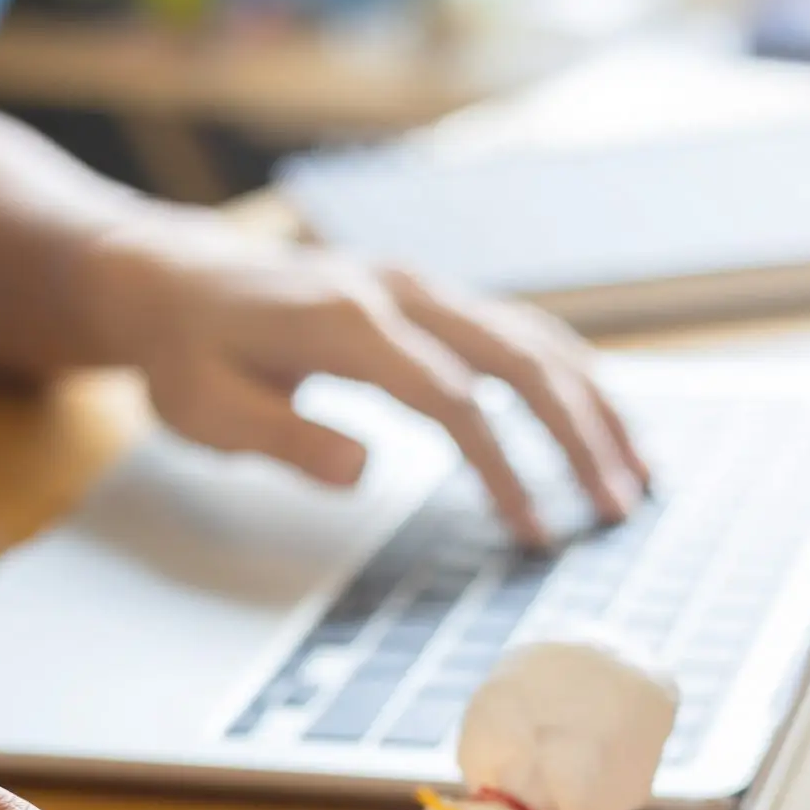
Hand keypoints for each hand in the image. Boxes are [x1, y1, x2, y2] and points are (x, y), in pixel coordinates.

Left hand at [78, 210, 648, 545]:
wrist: (171, 277)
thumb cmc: (185, 352)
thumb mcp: (204, 409)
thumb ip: (282, 438)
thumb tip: (364, 471)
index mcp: (347, 320)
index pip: (451, 398)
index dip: (501, 467)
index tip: (529, 532)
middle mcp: (400, 292)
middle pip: (517, 357)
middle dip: (578, 436)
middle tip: (615, 509)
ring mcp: (420, 288)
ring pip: (532, 337)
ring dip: (592, 406)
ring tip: (638, 476)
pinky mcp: (428, 299)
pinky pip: (517, 331)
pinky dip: (569, 377)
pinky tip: (603, 422)